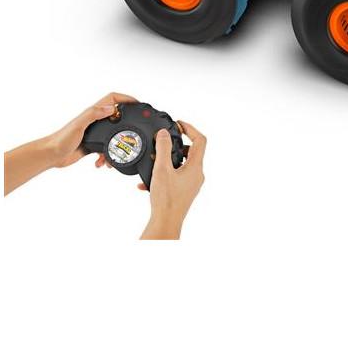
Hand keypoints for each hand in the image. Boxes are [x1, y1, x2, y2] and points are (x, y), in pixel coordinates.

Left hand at [45, 92, 137, 167]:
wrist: (51, 155)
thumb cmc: (61, 138)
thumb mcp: (79, 124)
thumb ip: (94, 114)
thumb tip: (111, 108)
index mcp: (92, 112)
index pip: (112, 98)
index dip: (126, 98)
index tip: (138, 104)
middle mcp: (94, 121)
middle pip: (116, 116)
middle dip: (127, 122)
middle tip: (135, 129)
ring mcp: (94, 133)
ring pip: (112, 135)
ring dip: (116, 146)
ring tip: (115, 154)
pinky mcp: (92, 145)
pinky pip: (105, 149)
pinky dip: (105, 157)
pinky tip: (101, 163)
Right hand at [140, 122, 205, 239]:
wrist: (165, 223)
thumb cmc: (166, 200)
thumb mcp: (162, 169)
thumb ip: (163, 148)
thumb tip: (164, 133)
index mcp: (195, 167)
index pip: (200, 140)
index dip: (190, 128)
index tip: (178, 124)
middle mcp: (197, 175)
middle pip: (191, 152)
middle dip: (176, 145)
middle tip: (163, 141)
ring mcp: (191, 184)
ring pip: (182, 165)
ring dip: (168, 161)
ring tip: (154, 162)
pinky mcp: (184, 192)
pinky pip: (176, 177)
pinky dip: (164, 175)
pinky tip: (147, 183)